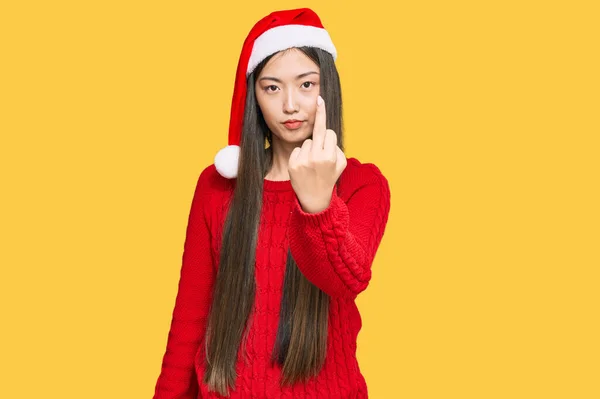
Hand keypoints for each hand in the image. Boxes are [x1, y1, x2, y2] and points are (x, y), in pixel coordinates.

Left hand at [288, 95, 346, 212]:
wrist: (314, 198)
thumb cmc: (329, 177)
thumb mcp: (341, 165)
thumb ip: (337, 148)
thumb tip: (327, 133)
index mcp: (330, 157)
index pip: (329, 134)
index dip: (329, 138)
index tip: (324, 113)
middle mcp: (316, 158)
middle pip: (318, 131)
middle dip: (320, 113)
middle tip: (319, 98)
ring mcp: (303, 161)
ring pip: (307, 142)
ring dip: (310, 149)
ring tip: (313, 164)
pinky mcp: (293, 164)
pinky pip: (298, 149)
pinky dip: (301, 155)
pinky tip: (304, 167)